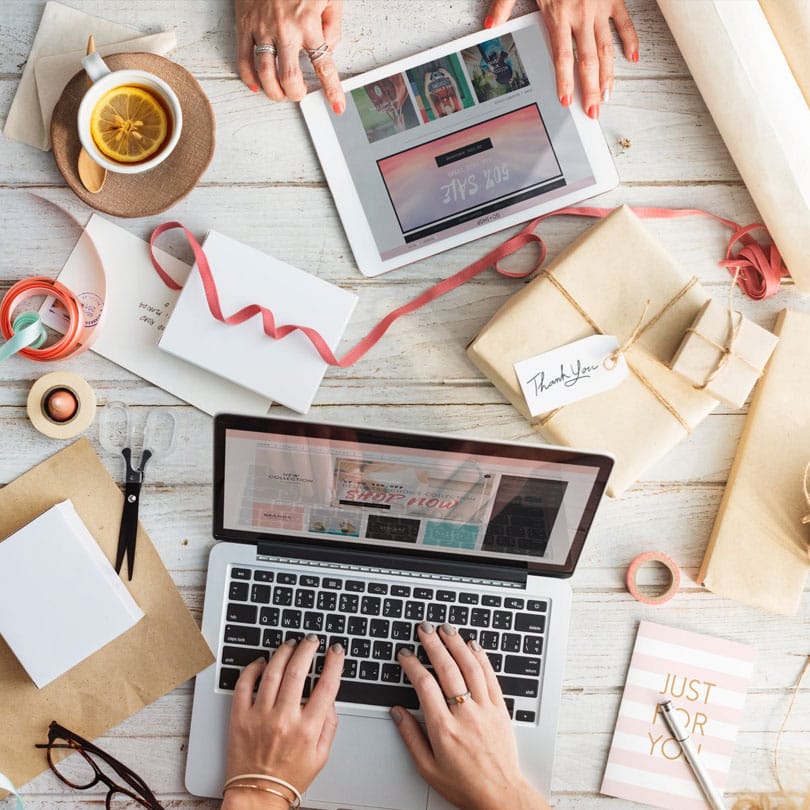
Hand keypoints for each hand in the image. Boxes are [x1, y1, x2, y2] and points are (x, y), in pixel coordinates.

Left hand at [222, 636, 343, 808]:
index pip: (326, 686)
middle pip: (298, 672)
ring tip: (290, 644)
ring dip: (283, 653)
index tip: (335, 651)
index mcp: (307, 729)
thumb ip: (330, 725)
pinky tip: (261, 662)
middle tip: (311, 641)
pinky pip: (244, 684)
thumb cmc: (289, 777)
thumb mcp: (321, 756)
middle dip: (307, 649)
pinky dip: (252, 668)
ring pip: (272, 672)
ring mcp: (259, 717)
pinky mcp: (239, 717)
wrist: (257, 796)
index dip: (334, 663)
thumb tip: (330, 698)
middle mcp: (283, 720)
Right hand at [235, 0, 345, 112]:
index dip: (332, 90)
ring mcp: (261, 28)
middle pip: (289, 78)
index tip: (337, 106)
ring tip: (280, 93)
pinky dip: (249, 77)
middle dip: (296, 94)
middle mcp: (284, 29)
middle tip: (299, 95)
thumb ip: (333, 23)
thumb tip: (329, 47)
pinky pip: (243, 58)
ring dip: (274, 91)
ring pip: (265, 73)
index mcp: (308, 22)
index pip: (323, 65)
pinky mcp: (243, 24)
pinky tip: (257, 85)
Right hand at [391, 622, 549, 809]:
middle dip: (433, 644)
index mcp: (443, 729)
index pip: (424, 685)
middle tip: (424, 628)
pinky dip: (481, 658)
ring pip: (470, 667)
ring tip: (446, 629)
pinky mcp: (500, 709)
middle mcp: (465, 715)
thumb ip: (410, 737)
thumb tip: (397, 712)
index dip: (412, 665)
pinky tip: (473, 646)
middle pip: (447, 669)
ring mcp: (485, 710)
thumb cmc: (464, 785)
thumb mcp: (427, 768)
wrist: (500, 795)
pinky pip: (490, 677)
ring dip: (457, 644)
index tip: (405, 654)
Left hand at [485, 0, 638, 117]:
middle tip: (593, 111)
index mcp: (559, 14)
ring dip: (609, 74)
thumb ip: (504, 4)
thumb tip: (489, 26)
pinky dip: (629, 40)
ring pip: (607, 47)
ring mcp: (600, 7)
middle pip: (589, 60)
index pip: (563, 57)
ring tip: (608, 96)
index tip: (567, 101)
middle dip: (591, 89)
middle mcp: (582, 14)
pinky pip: (624, 22)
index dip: (566, 81)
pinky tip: (631, 59)